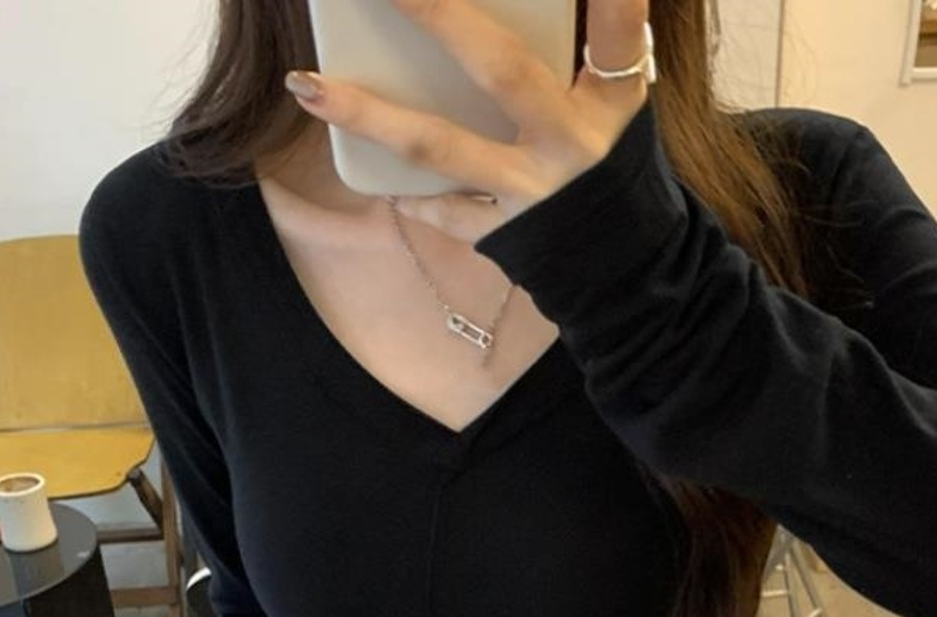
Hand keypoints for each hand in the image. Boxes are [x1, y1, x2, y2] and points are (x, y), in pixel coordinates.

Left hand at [284, 0, 652, 244]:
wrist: (629, 271)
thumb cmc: (614, 172)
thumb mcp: (616, 110)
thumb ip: (585, 54)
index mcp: (610, 101)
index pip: (613, 31)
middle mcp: (572, 144)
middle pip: (501, 68)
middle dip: (437, 13)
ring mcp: (533, 193)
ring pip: (441, 147)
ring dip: (369, 114)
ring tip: (308, 85)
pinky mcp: (507, 236)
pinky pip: (448, 212)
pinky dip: (415, 199)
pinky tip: (383, 186)